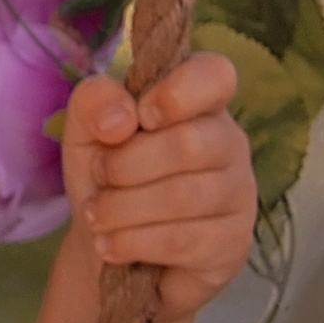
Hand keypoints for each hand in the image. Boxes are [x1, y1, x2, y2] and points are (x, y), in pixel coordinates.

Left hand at [60, 51, 256, 322]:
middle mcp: (228, 145)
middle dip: (124, 165)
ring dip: (120, 209)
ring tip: (97, 216)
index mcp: (197, 104)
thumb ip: (94, 103)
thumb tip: (120, 118)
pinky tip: (110, 245)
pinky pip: (182, 240)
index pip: (216, 75)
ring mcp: (238, 196)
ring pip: (182, 197)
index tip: (141, 118)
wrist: (110, 247)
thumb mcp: (85, 132)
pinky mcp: (233, 244)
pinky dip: (132, 242)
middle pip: (189, 144)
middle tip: (100, 177)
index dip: (177, 93)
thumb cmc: (106, 178)